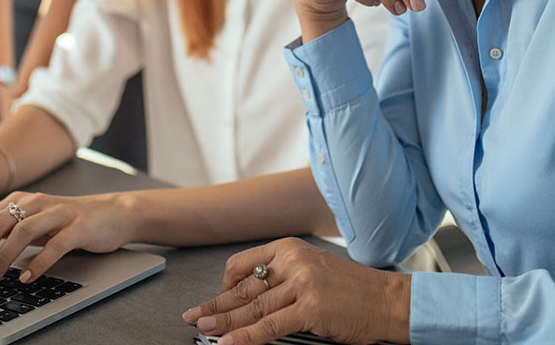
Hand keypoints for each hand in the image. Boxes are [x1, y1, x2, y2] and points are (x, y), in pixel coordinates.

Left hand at [0, 191, 130, 282]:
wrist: (112, 213)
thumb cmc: (67, 221)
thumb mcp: (30, 220)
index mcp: (22, 201)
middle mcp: (37, 203)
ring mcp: (58, 213)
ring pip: (23, 231)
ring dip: (3, 257)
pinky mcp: (78, 227)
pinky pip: (55, 245)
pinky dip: (38, 262)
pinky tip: (27, 277)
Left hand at [182, 237, 409, 344]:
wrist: (389, 300)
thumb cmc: (353, 289)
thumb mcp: (313, 268)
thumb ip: (284, 275)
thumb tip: (254, 293)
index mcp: (289, 247)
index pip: (244, 263)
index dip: (225, 283)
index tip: (215, 297)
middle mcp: (292, 261)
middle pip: (244, 287)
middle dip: (216, 304)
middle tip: (193, 314)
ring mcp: (301, 284)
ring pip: (253, 307)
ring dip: (224, 321)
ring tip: (203, 328)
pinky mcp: (311, 309)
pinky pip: (270, 326)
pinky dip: (247, 336)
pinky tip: (230, 343)